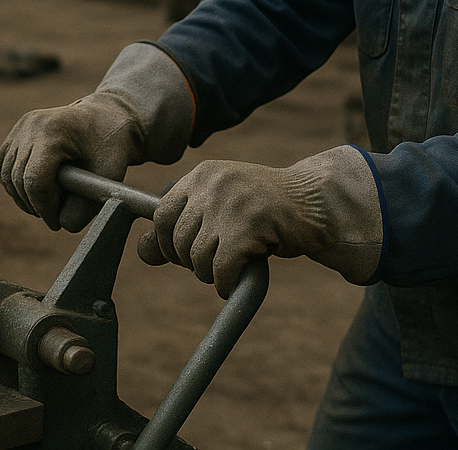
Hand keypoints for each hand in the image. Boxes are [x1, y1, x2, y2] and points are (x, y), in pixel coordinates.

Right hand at [0, 42, 192, 232]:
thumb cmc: (111, 146)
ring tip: (47, 203)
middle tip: (55, 215)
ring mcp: (22, 125)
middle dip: (35, 205)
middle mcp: (32, 125)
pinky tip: (34, 191)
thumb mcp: (107, 177)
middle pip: (18, 180)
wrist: (108, 118)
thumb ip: (83, 207)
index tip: (57, 223)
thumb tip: (59, 224)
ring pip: (7, 175)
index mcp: (54, 131)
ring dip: (23, 197)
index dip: (44, 209)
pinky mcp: (17, 130)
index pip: (35, 182)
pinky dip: (14, 183)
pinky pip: (3, 165)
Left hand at [137, 149, 383, 298]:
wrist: (315, 202)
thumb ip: (182, 225)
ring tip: (230, 266)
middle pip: (176, 241)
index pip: (160, 214)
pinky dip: (225, 282)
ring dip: (211, 274)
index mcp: (203, 174)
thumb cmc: (264, 208)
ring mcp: (231, 204)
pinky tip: (236, 279)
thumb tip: (142, 252)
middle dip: (191, 262)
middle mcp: (213, 184)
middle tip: (215, 262)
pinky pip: (220, 269)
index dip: (166, 242)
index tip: (183, 254)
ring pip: (197, 258)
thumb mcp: (220, 207)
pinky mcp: (248, 227)